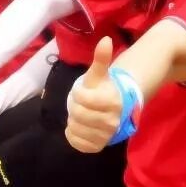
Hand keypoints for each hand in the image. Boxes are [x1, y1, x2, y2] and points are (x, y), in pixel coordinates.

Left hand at [65, 38, 121, 153]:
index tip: (82, 91)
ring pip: (76, 128)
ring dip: (73, 120)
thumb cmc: (102, 90)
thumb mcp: (99, 74)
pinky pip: (76, 142)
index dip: (78, 93)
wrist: (112, 111)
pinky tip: (79, 126)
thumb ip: (101, 58)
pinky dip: (72, 133)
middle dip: (75, 107)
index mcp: (113, 102)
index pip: (83, 98)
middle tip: (81, 104)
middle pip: (78, 114)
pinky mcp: (96, 147)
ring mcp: (105, 136)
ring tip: (81, 115)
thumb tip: (105, 39)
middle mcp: (112, 121)